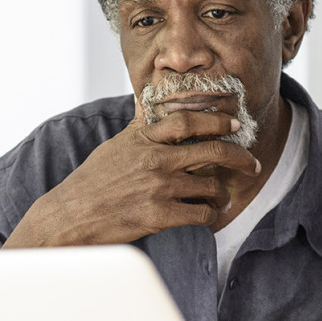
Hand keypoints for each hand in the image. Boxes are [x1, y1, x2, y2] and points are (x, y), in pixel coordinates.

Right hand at [2, 103, 260, 248]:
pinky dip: (210, 216)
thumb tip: (148, 103)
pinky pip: (200, 214)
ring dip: (222, 194)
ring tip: (223, 198)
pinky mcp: (159, 215)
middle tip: (251, 164)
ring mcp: (158, 187)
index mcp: (143, 139)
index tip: (233, 123)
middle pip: (212, 152)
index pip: (188, 121)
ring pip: (210, 186)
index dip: (216, 121)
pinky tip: (209, 216)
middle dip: (239, 158)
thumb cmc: (92, 182)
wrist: (70, 217)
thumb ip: (138, 128)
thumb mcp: (115, 145)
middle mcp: (154, 159)